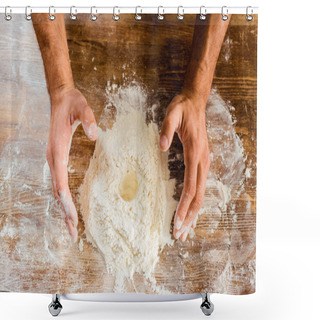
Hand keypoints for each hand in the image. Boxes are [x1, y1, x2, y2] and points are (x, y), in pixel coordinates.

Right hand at [47, 88, 97, 242]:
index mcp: (57, 149)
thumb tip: (96, 135)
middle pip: (57, 191)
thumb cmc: (72, 103)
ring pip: (57, 189)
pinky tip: (68, 206)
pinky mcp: (57, 158)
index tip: (72, 218)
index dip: (66, 201)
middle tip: (72, 234)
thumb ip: (88, 119)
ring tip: (70, 228)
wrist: (60, 98)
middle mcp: (52, 157)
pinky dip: (63, 198)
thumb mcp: (82, 107)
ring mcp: (53, 159)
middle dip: (64, 212)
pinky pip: (59, 182)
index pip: (60, 181)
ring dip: (63, 208)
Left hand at [159, 93, 209, 241]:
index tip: (176, 223)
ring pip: (201, 194)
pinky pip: (199, 187)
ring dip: (193, 213)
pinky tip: (190, 211)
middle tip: (180, 235)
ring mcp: (204, 162)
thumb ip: (166, 129)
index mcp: (195, 153)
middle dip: (189, 217)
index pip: (191, 187)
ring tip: (185, 230)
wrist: (195, 102)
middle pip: (198, 196)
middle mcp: (203, 161)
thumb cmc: (183, 109)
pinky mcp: (201, 162)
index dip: (184, 206)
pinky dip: (195, 202)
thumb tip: (161, 147)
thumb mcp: (172, 114)